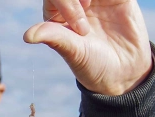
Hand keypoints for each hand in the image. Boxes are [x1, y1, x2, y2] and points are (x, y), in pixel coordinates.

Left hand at [24, 0, 152, 95]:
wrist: (127, 72)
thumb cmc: (96, 65)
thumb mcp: (75, 52)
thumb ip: (54, 38)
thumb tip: (27, 36)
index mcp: (58, 16)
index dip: (64, 2)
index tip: (81, 29)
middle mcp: (75, 3)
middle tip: (87, 9)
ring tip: (94, 6)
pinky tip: (112, 1)